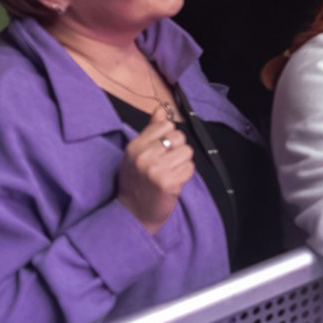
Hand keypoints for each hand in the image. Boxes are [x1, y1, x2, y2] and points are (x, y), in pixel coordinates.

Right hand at [116, 106, 194, 234]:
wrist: (133, 214)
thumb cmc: (136, 182)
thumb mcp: (136, 154)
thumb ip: (150, 130)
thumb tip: (160, 109)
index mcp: (135, 146)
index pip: (166, 125)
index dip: (168, 137)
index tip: (161, 150)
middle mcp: (143, 156)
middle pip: (179, 137)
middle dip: (177, 150)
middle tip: (167, 164)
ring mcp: (155, 170)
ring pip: (187, 152)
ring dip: (182, 163)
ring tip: (170, 173)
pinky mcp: (168, 183)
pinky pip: (190, 168)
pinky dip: (185, 175)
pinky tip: (173, 182)